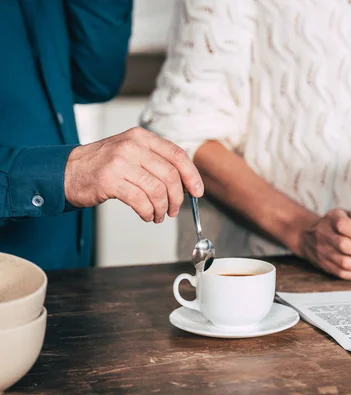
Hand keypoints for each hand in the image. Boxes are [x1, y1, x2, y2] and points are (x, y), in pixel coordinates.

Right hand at [64, 127, 203, 222]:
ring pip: (157, 190)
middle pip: (170, 175)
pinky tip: (146, 215)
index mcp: (141, 137)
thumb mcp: (131, 152)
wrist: (67, 171)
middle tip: (174, 209)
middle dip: (177, 198)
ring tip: (158, 215)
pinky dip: (148, 212)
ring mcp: (120, 162)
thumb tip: (186, 182)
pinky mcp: (110, 180)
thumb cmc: (103, 165)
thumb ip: (156, 161)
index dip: (192, 175)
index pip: (177, 154)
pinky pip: (141, 201)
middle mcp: (132, 146)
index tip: (197, 191)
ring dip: (162, 208)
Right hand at [295, 209, 350, 280]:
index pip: (344, 226)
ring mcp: (323, 251)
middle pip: (345, 246)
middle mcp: (324, 235)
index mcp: (332, 218)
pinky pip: (342, 273)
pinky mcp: (324, 265)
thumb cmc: (333, 224)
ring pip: (343, 263)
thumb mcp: (346, 215)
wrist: (306, 236)